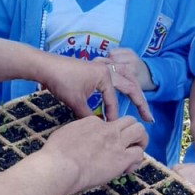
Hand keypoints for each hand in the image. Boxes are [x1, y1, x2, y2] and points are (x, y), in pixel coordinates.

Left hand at [36, 54, 152, 122]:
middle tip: (149, 118)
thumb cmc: (61, 81)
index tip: (112, 129)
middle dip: (140, 102)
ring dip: (133, 90)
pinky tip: (119, 92)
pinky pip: (113, 76)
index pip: (114, 100)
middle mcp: (107, 69)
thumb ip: (89, 116)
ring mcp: (100, 67)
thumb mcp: (76, 102)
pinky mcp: (93, 68)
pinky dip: (120, 85)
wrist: (45, 66)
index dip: (113, 116)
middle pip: (129, 86)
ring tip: (141, 104)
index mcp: (105, 75)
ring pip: (123, 79)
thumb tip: (98, 128)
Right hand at [44, 115, 147, 193]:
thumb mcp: (65, 132)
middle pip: (130, 120)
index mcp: (93, 122)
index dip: (109, 134)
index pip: (109, 123)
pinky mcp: (122, 158)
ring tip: (134, 153)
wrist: (61, 165)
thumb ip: (77, 132)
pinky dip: (136, 160)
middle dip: (133, 130)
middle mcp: (108, 129)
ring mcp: (117, 142)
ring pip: (140, 131)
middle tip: (129, 143)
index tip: (105, 146)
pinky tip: (128, 168)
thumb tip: (79, 137)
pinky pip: (139, 153)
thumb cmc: (56, 153)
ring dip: (140, 141)